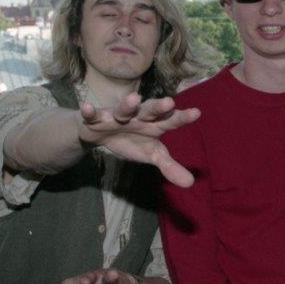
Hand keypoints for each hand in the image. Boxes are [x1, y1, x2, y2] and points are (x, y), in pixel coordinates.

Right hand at [77, 93, 200, 186]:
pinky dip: (90, 112)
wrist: (100, 132)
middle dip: (158, 107)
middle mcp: (137, 116)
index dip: (182, 118)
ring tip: (134, 99)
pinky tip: (88, 108)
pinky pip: (92, 115)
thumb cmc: (132, 140)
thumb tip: (190, 184)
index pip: (170, 121)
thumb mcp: (151, 154)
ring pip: (122, 110)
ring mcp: (116, 116)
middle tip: (169, 102)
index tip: (197, 113)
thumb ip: (169, 166)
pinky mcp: (95, 118)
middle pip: (149, 110)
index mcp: (153, 124)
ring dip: (127, 105)